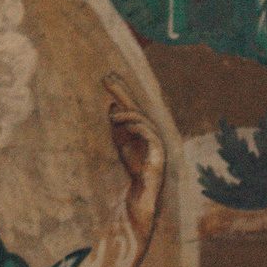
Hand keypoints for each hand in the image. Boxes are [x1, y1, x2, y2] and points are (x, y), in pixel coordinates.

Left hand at [102, 74, 163, 241]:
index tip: (107, 77)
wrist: (143, 189)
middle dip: (121, 92)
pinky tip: (128, 127)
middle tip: (107, 78)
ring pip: (142, 120)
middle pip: (135, 106)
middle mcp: (149, 128)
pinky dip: (139, 129)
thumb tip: (112, 107)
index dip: (119, 90)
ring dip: (128, 116)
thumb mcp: (121, 143)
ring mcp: (155, 138)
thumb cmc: (134, 166)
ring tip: (114, 117)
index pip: (129, 105)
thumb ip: (118, 126)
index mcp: (141, 125)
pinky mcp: (159, 151)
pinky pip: (150, 135)